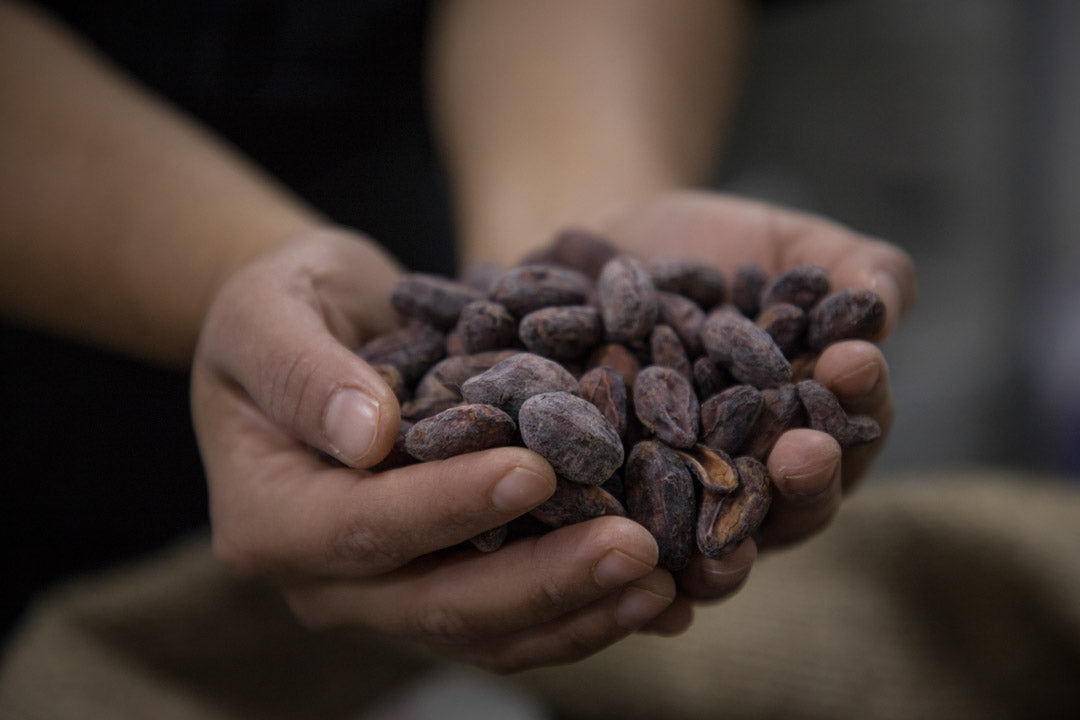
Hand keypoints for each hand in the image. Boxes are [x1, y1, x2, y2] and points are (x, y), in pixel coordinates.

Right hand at [191, 227, 674, 672]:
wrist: (308, 334)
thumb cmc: (281, 307)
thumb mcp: (268, 312)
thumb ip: (303, 371)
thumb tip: (367, 434)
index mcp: (270, 519)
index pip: (366, 525)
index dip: (453, 506)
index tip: (539, 470)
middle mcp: (324, 579)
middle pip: (437, 603)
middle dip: (543, 579)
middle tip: (637, 549)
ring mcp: (384, 594)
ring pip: (486, 630)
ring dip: (578, 609)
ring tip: (666, 579)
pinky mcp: (438, 583)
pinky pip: (512, 618)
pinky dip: (582, 609)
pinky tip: (656, 595)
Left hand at [593, 190, 915, 628]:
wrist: (615, 257)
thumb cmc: (720, 251)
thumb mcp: (794, 247)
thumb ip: (855, 270)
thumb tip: (884, 306)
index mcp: (817, 423)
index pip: (854, 423)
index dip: (857, 396)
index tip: (851, 360)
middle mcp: (758, 474)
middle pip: (796, 499)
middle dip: (808, 476)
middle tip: (807, 450)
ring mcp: (688, 495)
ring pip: (715, 535)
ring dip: (731, 538)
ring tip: (733, 535)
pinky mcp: (616, 498)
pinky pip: (626, 526)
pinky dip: (631, 534)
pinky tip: (626, 530)